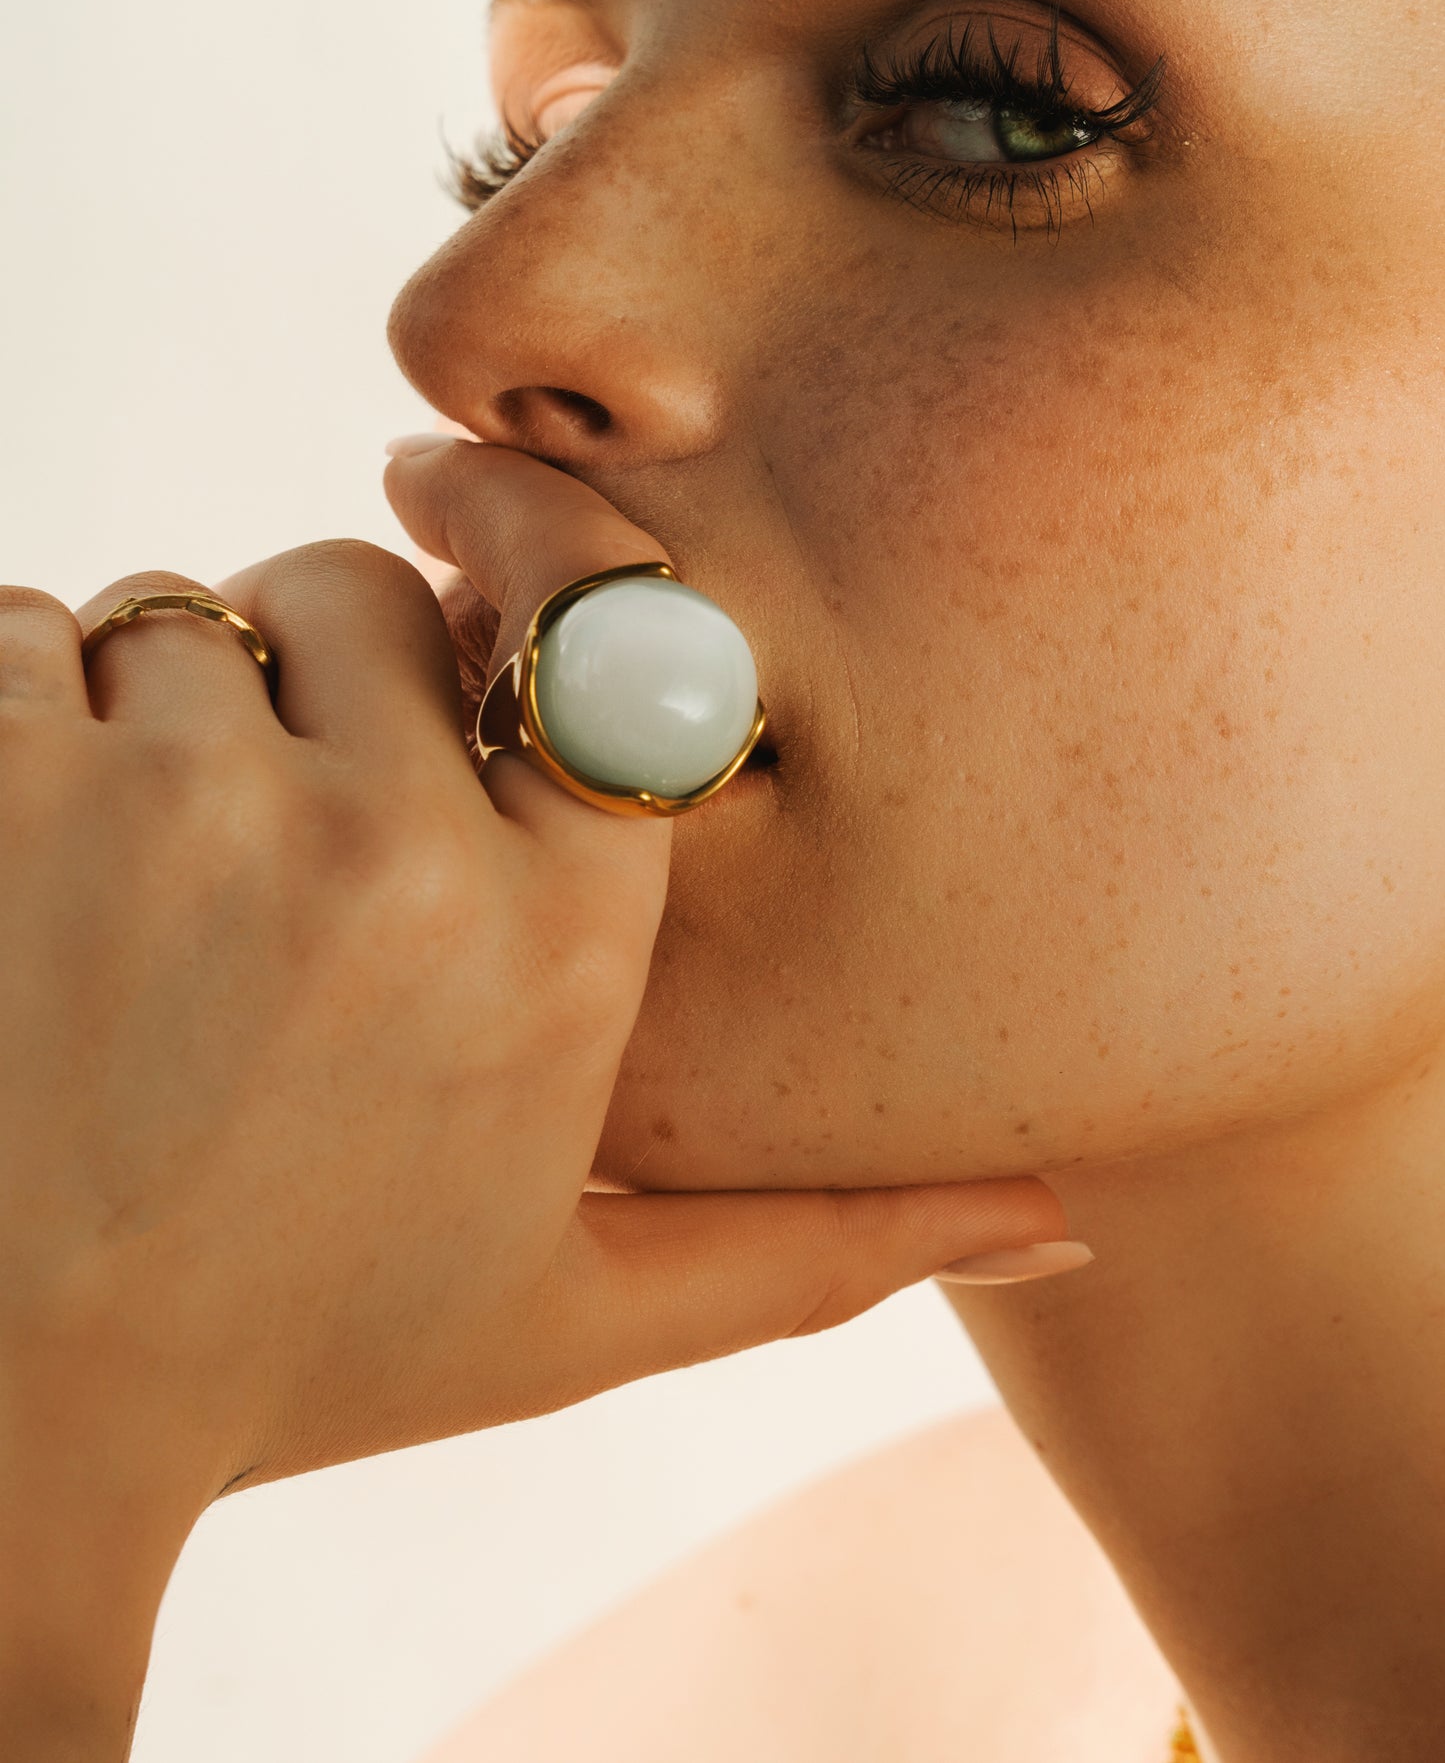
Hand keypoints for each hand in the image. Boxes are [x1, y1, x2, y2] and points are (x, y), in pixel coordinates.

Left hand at [0, 444, 1071, 1750]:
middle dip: (313, 675)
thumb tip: (1062, 1212)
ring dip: (153, 713)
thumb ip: (828, 1245)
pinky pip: (19, 625)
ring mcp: (186, 803)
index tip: (470, 565)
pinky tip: (27, 886)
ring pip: (183, 609)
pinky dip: (12, 714)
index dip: (528, 579)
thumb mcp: (581, 1314)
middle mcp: (397, 854)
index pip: (604, 630)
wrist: (6, 1418)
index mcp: (561, 949)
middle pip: (362, 587)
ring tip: (131, 903)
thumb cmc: (292, 1353)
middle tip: (261, 843)